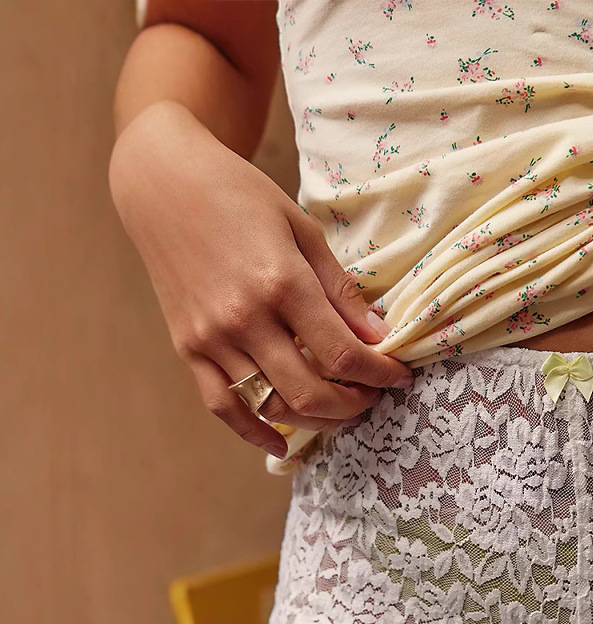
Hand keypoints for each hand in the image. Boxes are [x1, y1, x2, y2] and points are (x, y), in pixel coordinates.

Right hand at [109, 101, 413, 457]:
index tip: (399, 376)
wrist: (163, 182)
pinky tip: (281, 442)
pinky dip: (254, 432)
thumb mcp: (303, 230)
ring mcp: (212, 338)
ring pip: (272, 406)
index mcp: (281, 284)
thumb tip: (378, 337)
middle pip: (311, 393)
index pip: (343, 354)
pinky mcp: (188, 348)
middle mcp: (244, 319)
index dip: (380, 375)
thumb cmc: (240, 196)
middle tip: (373, 395)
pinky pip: (223, 406)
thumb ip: (340, 290)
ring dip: (317, 420)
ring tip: (341, 410)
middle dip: (354, 404)